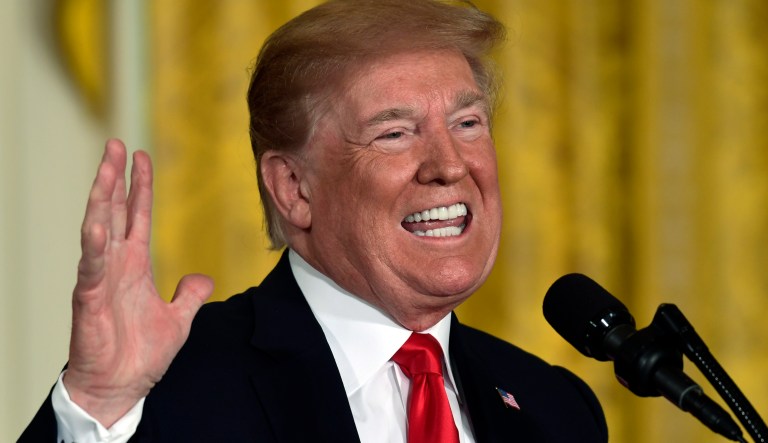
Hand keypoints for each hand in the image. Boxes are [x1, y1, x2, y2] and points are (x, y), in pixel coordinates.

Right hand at [63, 139, 213, 426]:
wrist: (122, 386)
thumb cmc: (141, 354)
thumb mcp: (178, 319)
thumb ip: (190, 295)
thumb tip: (203, 277)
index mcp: (135, 265)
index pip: (138, 216)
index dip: (140, 187)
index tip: (141, 156)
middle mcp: (115, 264)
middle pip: (114, 211)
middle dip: (116, 178)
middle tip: (117, 144)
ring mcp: (100, 278)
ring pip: (99, 228)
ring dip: (102, 197)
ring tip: (107, 167)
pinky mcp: (89, 298)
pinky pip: (91, 266)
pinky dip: (94, 244)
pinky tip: (97, 221)